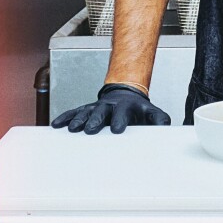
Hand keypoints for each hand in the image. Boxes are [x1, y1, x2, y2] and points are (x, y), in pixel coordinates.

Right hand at [51, 83, 170, 133]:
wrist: (126, 94)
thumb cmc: (137, 110)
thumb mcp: (150, 112)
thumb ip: (158, 119)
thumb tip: (166, 126)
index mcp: (126, 107)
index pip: (123, 113)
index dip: (121, 120)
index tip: (118, 128)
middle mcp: (109, 106)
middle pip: (101, 112)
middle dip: (96, 120)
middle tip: (90, 129)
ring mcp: (97, 107)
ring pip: (86, 112)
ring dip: (79, 119)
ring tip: (72, 128)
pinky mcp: (87, 110)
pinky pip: (74, 112)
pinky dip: (66, 117)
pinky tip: (57, 124)